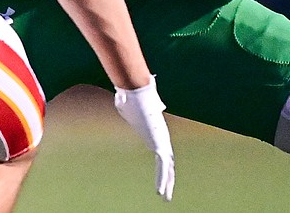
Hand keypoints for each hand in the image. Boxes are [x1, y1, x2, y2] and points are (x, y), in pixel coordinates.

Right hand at [115, 78, 174, 200]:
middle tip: (167, 191)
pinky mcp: (160, 143)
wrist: (137, 92)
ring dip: (167, 183)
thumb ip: (128, 111)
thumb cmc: (130, 97)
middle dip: (168, 177)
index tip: (162, 172)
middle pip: (168, 162)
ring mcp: (163, 141)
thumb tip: (121, 99)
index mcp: (155, 132)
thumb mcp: (127, 108)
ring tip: (165, 197)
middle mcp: (162, 138)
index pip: (161, 151)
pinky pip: (163, 166)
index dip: (163, 164)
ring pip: (168, 167)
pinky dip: (162, 179)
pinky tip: (162, 190)